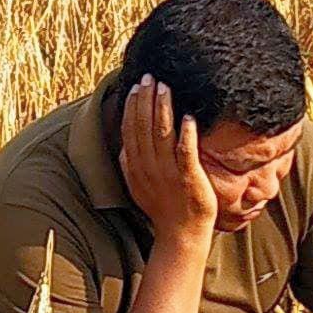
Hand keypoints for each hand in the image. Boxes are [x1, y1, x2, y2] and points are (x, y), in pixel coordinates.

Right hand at [117, 78, 216, 244]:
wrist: (180, 235)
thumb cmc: (162, 208)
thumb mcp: (138, 185)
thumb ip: (129, 164)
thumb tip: (123, 146)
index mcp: (135, 167)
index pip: (130, 130)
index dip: (133, 106)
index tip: (137, 86)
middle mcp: (149, 168)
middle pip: (144, 127)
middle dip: (146, 100)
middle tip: (150, 77)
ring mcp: (169, 173)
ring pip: (162, 135)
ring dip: (163, 109)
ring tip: (165, 88)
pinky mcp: (189, 179)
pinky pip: (186, 153)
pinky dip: (186, 134)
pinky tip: (188, 117)